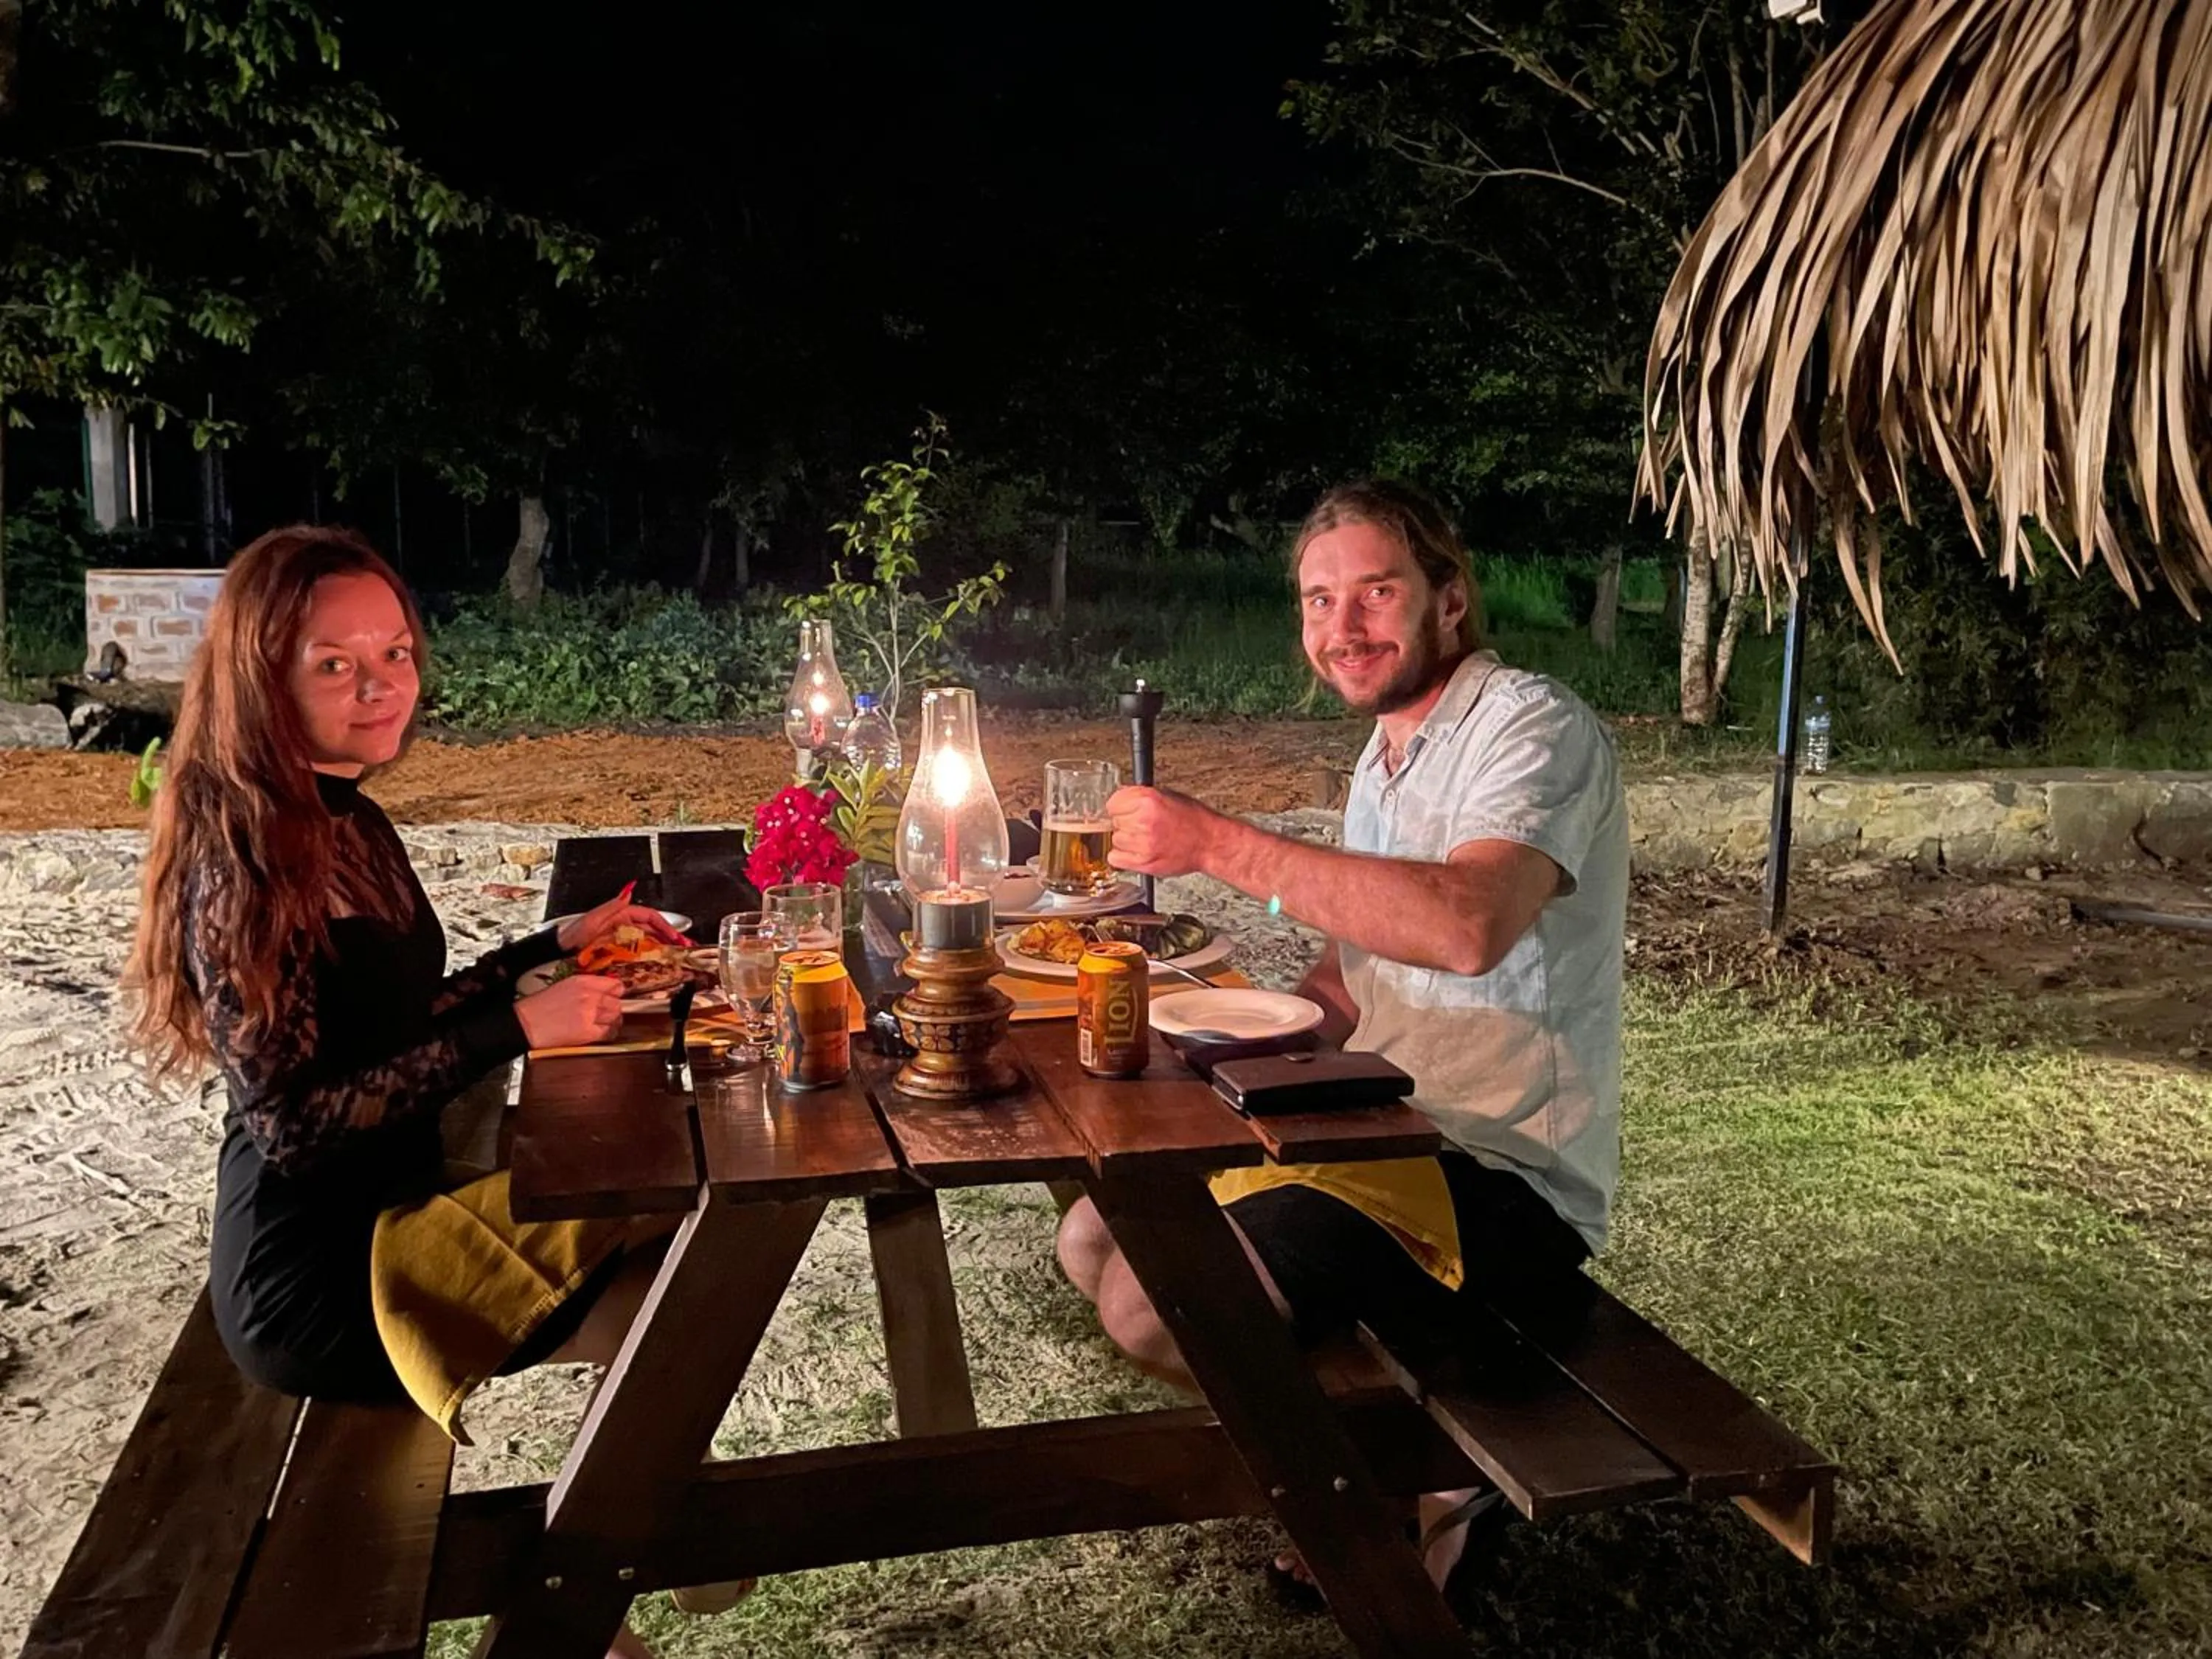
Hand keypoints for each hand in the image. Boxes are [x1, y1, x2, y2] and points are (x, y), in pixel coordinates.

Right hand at [516, 974, 624, 1049]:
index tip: (615, 995)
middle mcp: (589, 995)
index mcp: (582, 982)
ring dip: (612, 1020)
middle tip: (607, 1012)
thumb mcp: (563, 986)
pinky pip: (609, 1032)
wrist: (525, 1024)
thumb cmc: (539, 1007)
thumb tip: (603, 991)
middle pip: (617, 1001)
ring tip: (603, 1023)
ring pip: (616, 1016)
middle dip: (613, 1007)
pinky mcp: (588, 1032)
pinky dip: (608, 1033)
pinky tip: (601, 1033)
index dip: (616, 991)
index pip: (614, 984)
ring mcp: (590, 1014)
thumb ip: (586, 986)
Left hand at [556, 882, 689, 952]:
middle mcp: (624, 924)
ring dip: (664, 946)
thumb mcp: (592, 918)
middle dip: (670, 936)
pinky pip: (639, 950)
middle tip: (684, 947)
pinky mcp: (618, 950)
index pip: (650, 916)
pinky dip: (651, 955)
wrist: (560, 950)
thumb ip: (611, 906)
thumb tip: (628, 893)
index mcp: (621, 914)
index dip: (665, 925)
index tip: (675, 936)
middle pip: (653, 929)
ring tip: (676, 955)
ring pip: (649, 940)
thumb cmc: (573, 933)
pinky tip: (659, 961)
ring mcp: (622, 937)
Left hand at [1105, 785, 1222, 878]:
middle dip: (1125, 822)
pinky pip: (1116, 858)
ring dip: (1126, 840)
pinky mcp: (1144, 862)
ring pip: (1115, 840)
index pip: (1113, 803)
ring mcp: (1143, 843)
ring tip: (1145, 838)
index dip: (1120, 806)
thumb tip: (1120, 796)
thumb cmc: (1194, 820)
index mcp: (1149, 800)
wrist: (1209, 843)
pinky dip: (1123, 856)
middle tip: (1142, 826)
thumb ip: (1141, 795)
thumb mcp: (1167, 795)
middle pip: (1114, 821)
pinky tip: (1138, 851)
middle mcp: (1144, 820)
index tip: (1126, 810)